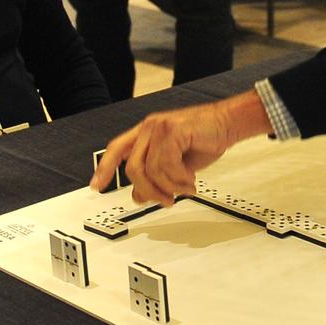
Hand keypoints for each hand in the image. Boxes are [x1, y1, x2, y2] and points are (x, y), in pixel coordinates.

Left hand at [91, 93, 270, 205]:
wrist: (229, 123)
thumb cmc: (205, 139)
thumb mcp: (176, 165)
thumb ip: (156, 177)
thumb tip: (139, 196)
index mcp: (145, 133)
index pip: (117, 149)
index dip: (105, 168)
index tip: (96, 186)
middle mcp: (148, 127)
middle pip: (133, 168)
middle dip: (149, 191)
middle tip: (166, 201)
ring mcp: (159, 127)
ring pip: (151, 169)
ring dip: (170, 187)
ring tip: (186, 189)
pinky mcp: (173, 130)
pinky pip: (167, 164)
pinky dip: (179, 179)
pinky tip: (190, 180)